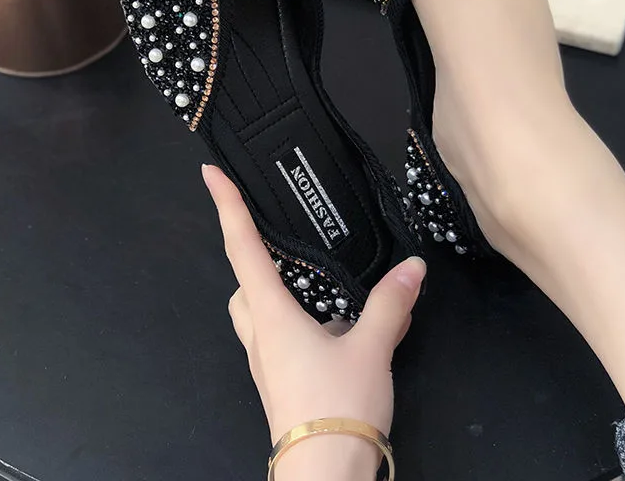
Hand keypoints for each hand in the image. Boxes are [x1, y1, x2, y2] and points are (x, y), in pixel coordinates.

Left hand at [202, 164, 425, 480]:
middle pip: (243, 283)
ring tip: (316, 285)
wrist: (324, 476)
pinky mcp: (280, 382)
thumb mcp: (372, 350)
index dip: (227, 206)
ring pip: (257, 312)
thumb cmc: (336, 407)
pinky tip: (337, 330)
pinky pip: (278, 338)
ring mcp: (267, 362)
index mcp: (272, 315)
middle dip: (253, 255)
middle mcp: (261, 335)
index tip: (211, 174)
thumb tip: (414, 266)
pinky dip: (299, 322)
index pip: (243, 248)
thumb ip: (390, 304)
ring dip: (275, 292)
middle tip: (281, 238)